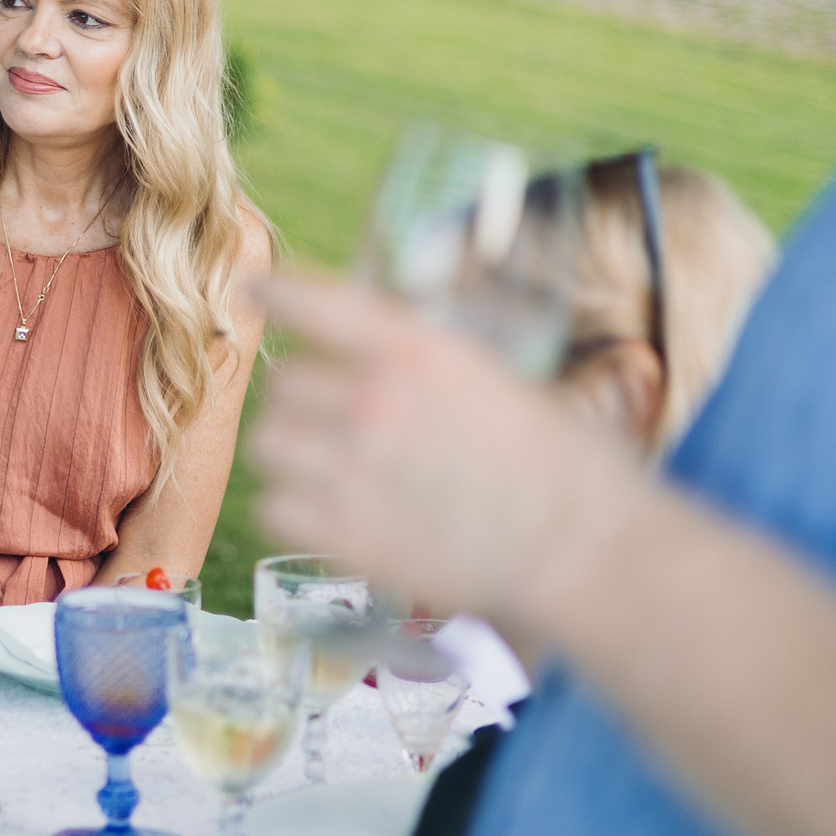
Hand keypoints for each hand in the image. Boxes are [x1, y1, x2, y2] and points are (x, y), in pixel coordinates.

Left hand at [251, 268, 647, 628]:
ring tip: (326, 471)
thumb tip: (385, 368)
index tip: (251, 286)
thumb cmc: (565, 466)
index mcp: (417, 352)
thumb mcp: (498, 383)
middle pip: (283, 384)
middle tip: (335, 423)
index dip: (276, 291)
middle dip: (304, 401)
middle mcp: (373, 401)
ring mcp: (353, 470)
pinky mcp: (345, 535)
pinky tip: (327, 517)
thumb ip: (429, 369)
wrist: (583, 549)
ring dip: (291, 454)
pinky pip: (273, 509)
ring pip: (268, 445)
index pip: (315, 304)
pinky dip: (291, 511)